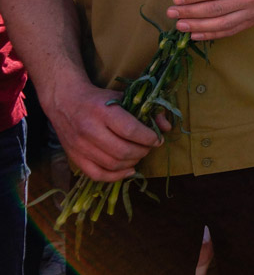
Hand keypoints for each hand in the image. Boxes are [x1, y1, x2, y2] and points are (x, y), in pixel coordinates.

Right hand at [47, 80, 166, 181]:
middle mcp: (89, 130)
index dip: (149, 138)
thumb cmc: (99, 99)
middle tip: (149, 147)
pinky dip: (116, 176)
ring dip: (133, 162)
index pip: (131, 130)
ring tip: (139, 154)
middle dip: (143, 151)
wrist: (65, 101)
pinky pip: (97, 175)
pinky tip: (129, 169)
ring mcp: (80, 146)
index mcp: (102, 111)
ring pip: (112, 164)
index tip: (157, 138)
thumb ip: (148, 110)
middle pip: (123, 151)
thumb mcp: (124, 97)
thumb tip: (167, 127)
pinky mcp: (74, 158)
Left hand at [167, 0, 253, 40]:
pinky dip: (210, 34)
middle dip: (190, 12)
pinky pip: (229, 31)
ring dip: (197, 26)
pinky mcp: (253, 22)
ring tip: (180, 25)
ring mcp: (253, 13)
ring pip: (221, 24)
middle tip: (172, 12)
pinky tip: (195, 34)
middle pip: (216, 9)